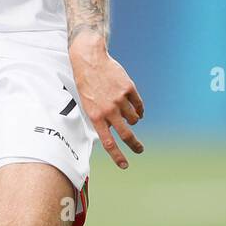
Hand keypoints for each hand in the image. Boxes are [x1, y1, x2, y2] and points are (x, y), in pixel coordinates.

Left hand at [69, 34, 143, 168]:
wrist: (90, 59)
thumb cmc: (86, 83)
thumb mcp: (87, 103)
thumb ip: (99, 118)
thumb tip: (111, 133)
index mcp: (96, 115)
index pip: (108, 142)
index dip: (117, 156)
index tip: (125, 165)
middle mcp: (109, 109)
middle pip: (126, 134)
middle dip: (135, 145)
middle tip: (139, 149)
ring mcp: (120, 99)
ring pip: (134, 119)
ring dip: (132, 119)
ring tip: (124, 110)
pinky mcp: (129, 89)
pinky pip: (139, 106)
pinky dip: (138, 108)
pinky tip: (134, 105)